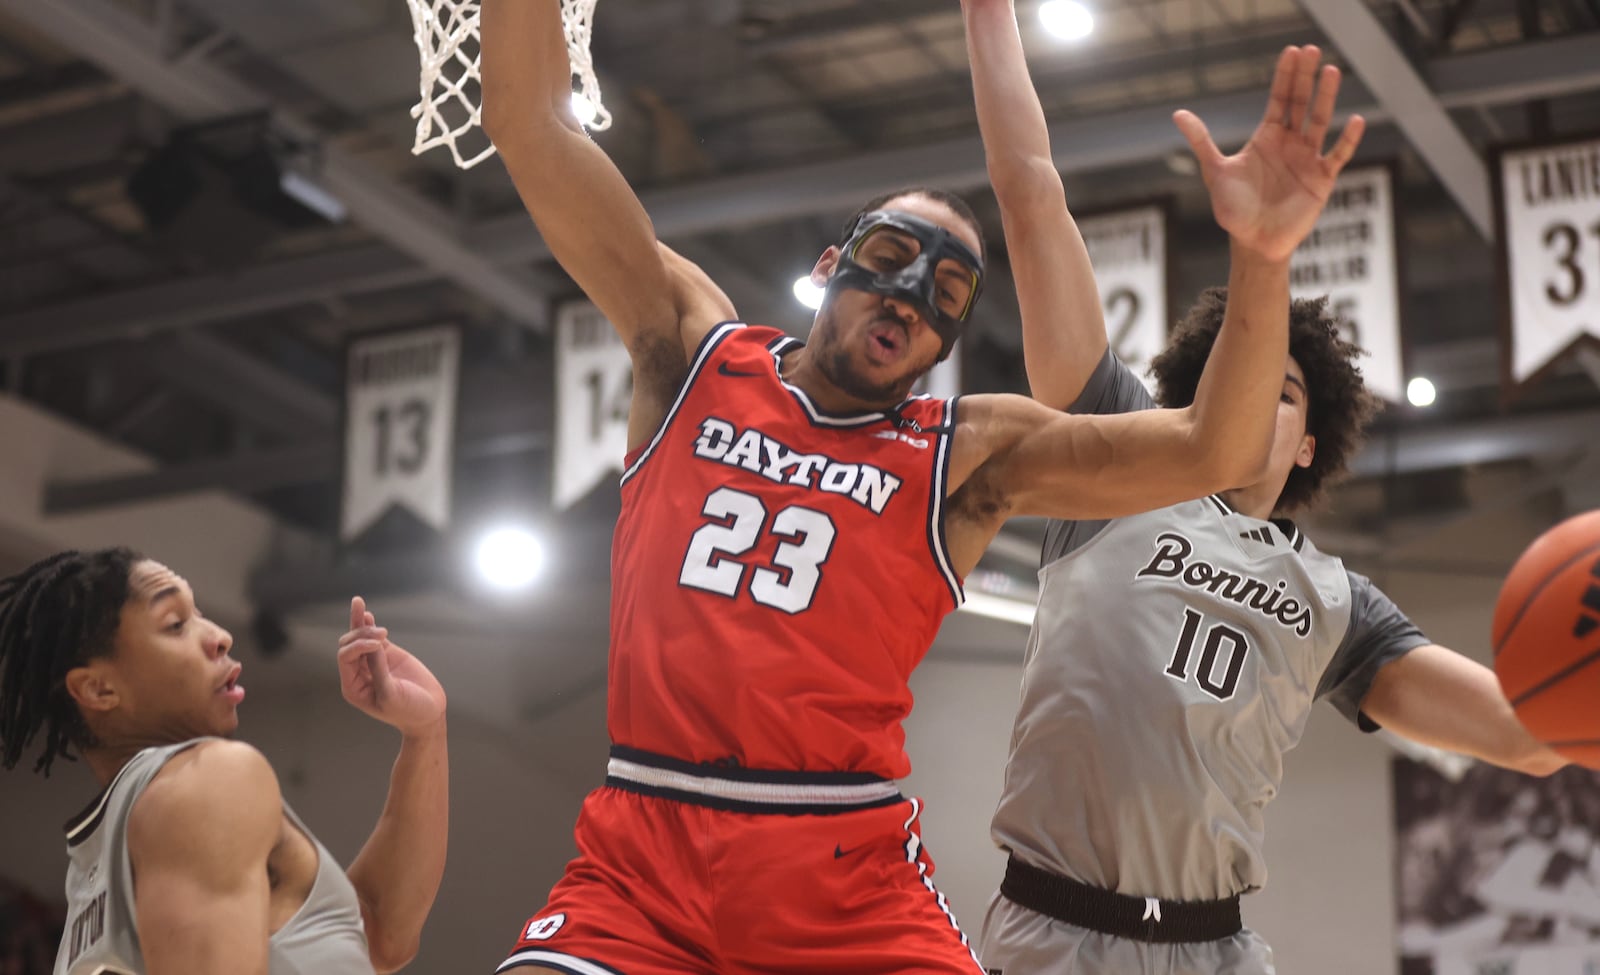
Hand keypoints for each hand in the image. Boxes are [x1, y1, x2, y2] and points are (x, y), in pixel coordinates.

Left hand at [337, 596, 446, 736]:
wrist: (429, 711)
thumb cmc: (409, 710)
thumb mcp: (391, 696)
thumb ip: (379, 671)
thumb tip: (372, 645)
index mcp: (353, 688)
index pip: (345, 659)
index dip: (358, 646)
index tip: (378, 644)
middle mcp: (358, 674)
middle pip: (348, 645)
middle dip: (361, 635)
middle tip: (383, 636)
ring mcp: (372, 662)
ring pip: (358, 637)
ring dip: (363, 626)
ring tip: (371, 618)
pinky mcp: (386, 655)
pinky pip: (372, 637)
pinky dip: (368, 624)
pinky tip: (365, 612)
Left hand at [1173, 45, 1365, 261]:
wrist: (1253, 242)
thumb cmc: (1233, 210)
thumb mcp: (1215, 171)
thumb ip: (1201, 141)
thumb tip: (1178, 113)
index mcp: (1267, 138)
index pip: (1279, 99)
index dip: (1285, 76)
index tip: (1292, 51)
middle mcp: (1290, 144)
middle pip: (1300, 103)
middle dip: (1305, 77)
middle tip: (1312, 50)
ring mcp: (1307, 159)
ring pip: (1320, 121)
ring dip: (1326, 98)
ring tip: (1332, 71)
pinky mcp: (1322, 179)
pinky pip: (1338, 155)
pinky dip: (1348, 139)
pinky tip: (1355, 120)